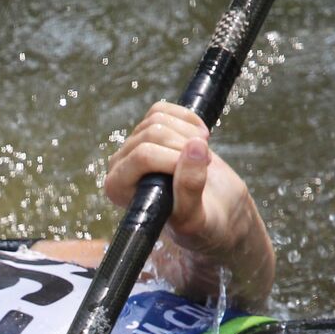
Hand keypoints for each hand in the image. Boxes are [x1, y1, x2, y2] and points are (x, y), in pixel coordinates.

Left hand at [103, 101, 274, 306]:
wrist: (216, 214)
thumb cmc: (201, 224)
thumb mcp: (196, 217)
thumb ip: (190, 187)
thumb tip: (194, 146)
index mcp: (118, 190)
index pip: (143, 155)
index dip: (175, 159)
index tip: (199, 173)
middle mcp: (120, 166)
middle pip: (152, 133)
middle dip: (185, 146)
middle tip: (205, 166)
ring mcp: (133, 145)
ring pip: (158, 119)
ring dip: (189, 134)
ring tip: (203, 157)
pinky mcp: (149, 130)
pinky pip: (163, 109)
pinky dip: (187, 119)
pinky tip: (200, 138)